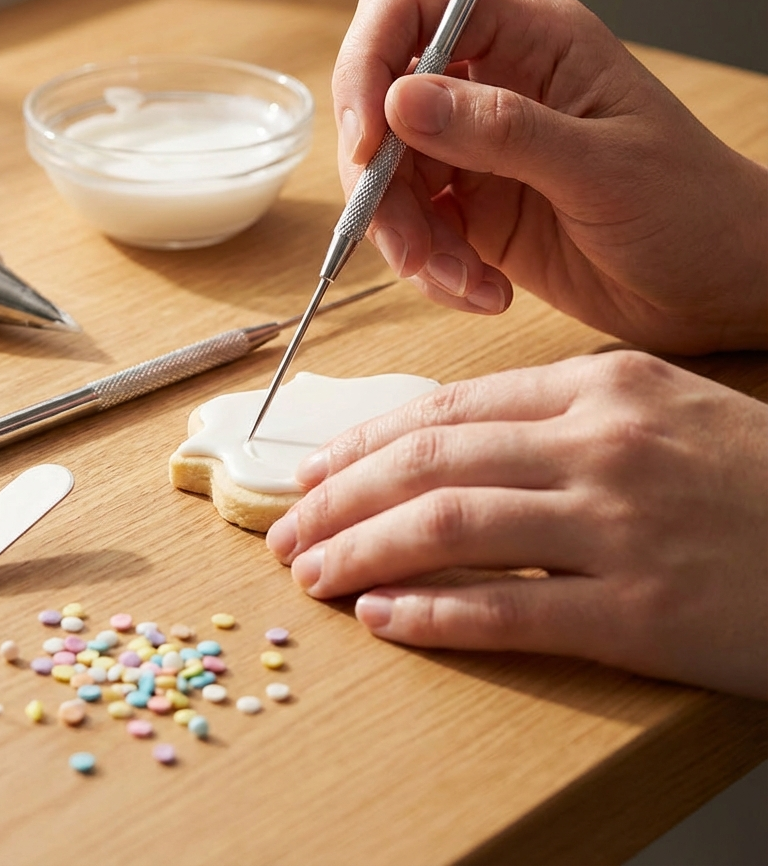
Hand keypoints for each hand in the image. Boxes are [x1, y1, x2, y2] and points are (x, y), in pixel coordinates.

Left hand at [265, 351, 767, 698]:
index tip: (315, 468)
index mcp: (599, 387)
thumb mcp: (661, 405)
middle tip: (285, 527)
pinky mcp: (641, 614)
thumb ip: (561, 409)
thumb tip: (455, 436)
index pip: (447, 409)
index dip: (364, 441)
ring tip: (314, 574)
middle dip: (338, 498)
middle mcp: (598, 446)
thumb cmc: (752, 474)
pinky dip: (432, 615)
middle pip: (429, 463)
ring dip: (361, 551)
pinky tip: (386, 618)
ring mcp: (618, 528)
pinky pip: (508, 611)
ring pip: (447, 530)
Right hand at [333, 0, 767, 352]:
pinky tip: (485, 291)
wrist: (722, 286)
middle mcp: (493, 86)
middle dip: (381, 180)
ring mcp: (478, 151)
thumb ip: (501, 130)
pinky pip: (416, 231)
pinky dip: (432, 269)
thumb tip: (401, 102)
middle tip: (411, 245)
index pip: (410, 8)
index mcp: (531, 39)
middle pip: (381, 103)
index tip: (368, 140)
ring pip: (389, 177)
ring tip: (461, 279)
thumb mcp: (602, 166)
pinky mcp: (474, 211)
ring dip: (407, 238)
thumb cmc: (693, 209)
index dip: (369, 62)